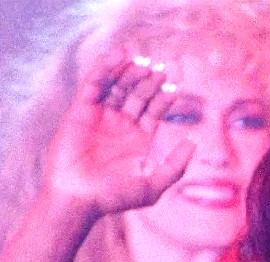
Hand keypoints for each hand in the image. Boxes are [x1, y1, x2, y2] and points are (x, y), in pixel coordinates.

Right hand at [39, 54, 195, 221]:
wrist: (77, 197)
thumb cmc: (113, 196)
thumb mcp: (152, 186)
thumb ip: (175, 167)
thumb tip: (192, 142)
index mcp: (138, 139)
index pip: (155, 110)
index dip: (164, 96)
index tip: (173, 86)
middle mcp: (120, 125)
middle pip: (138, 94)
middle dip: (149, 81)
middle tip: (160, 70)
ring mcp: (100, 116)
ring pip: (118, 86)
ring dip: (130, 72)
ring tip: (143, 63)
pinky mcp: (81, 110)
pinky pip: (94, 83)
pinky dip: (106, 67)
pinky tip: (120, 55)